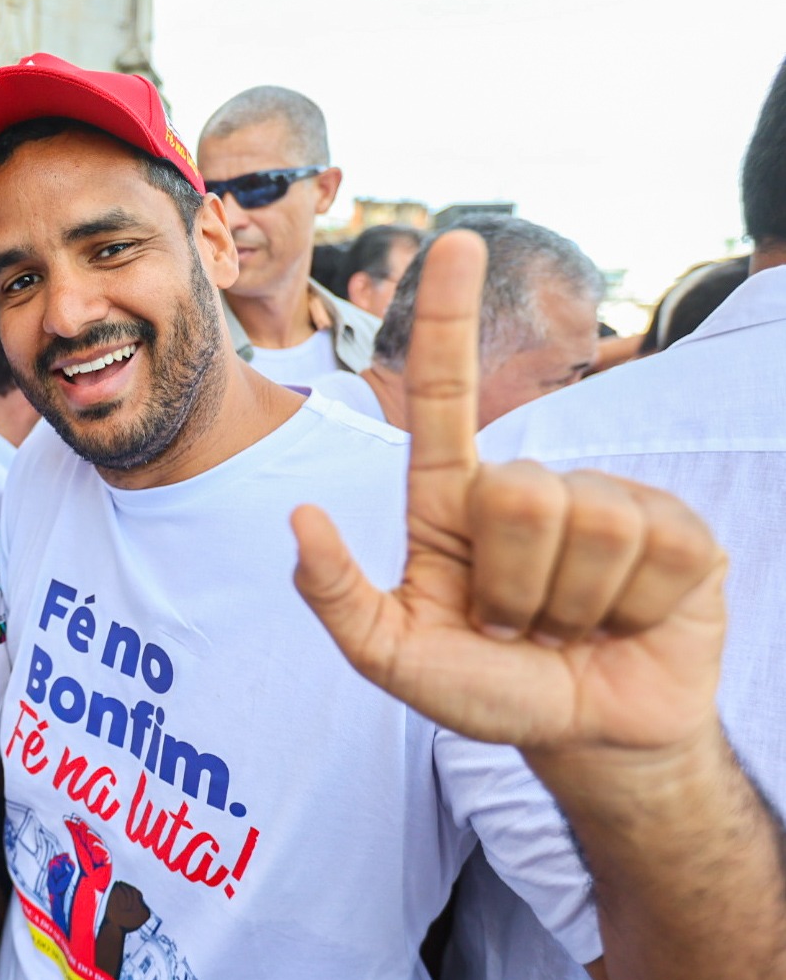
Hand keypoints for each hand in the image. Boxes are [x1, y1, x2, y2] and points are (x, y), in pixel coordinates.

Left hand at [291, 231, 727, 753]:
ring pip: (589, 523)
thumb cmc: (486, 689)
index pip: (446, 396)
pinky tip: (628, 620)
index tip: (455, 242)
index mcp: (456, 501)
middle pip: (520, 492)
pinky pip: (658, 547)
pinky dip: (635, 606)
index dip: (452, 317)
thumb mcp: (395, 656)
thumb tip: (300, 520)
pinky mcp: (679, 532)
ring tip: (569, 625)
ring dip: (574, 602)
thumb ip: (338, 599)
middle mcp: (530, 486)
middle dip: (515, 585)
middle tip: (520, 624)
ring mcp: (607, 503)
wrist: (589, 737)